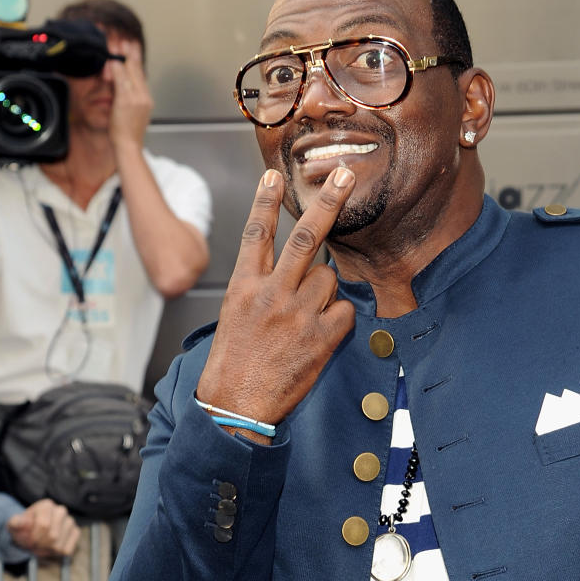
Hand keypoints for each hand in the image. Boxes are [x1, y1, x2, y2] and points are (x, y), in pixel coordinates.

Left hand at [6, 499, 79, 558]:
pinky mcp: (75, 532)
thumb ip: (15, 523)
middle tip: (33, 545)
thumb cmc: (23, 529)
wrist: (31, 534)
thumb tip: (21, 522)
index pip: (44, 525)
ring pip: (59, 544)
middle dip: (40, 544)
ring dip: (46, 550)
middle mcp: (61, 510)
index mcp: (46, 505)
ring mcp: (70, 521)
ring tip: (40, 546)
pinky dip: (56, 553)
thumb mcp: (14, 526)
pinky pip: (67, 549)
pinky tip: (50, 547)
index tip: (27, 540)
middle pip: (53, 535)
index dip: (34, 536)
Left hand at [107, 38, 151, 150]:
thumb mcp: (131, 114)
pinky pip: (121, 81)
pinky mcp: (127, 101)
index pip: (141, 75)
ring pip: (129, 72)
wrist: (129, 147)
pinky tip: (111, 62)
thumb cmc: (128, 135)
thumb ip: (128, 99)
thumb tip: (121, 87)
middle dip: (131, 53)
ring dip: (122, 57)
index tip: (133, 47)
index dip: (136, 59)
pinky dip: (116, 69)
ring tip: (117, 45)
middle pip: (138, 70)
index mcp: (146, 99)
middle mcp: (144, 97)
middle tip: (126, 41)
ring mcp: (136, 98)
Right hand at [197, 166, 356, 440]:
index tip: (274, 175)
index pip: (257, 233)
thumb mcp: (235, 316)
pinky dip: (338, 318)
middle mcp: (271, 294)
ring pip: (328, 278)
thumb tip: (290, 268)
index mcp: (244, 286)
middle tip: (344, 176)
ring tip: (307, 316)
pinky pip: (343, 311)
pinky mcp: (320, 337)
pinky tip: (321, 335)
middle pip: (304, 237)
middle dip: (328, 202)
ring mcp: (297, 314)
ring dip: (325, 290)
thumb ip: (260, 288)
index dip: (266, 202)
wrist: (236, 405)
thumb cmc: (234, 364)